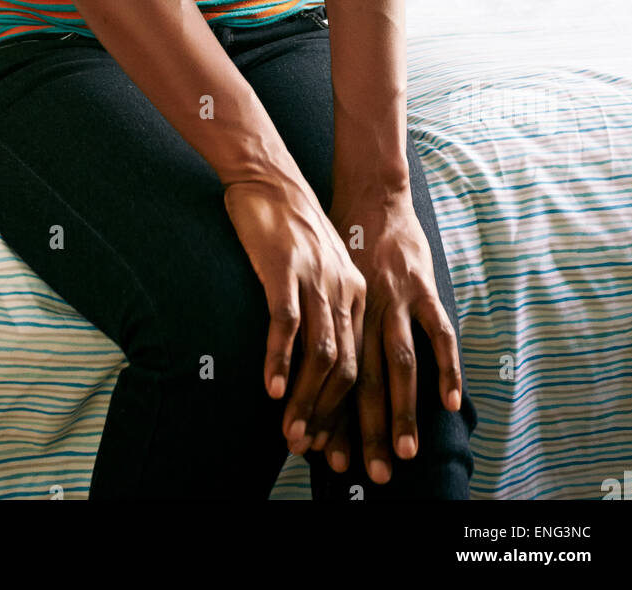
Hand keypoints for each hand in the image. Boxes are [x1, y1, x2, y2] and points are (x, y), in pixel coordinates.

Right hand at [223, 176, 365, 469]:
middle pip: (348, 369)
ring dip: (307, 400)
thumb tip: (316, 356)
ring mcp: (317, 280)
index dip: (348, 411)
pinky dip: (282, 360)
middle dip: (334, 420)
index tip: (336, 447)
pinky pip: (288, 323)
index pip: (361, 365)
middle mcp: (345, 290)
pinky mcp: (286, 269)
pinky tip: (273, 389)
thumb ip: (324, 306)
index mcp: (356, 294)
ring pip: (321, 354)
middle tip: (317, 456)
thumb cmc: (289, 226)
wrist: (270, 176)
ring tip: (292, 434)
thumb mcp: (321, 268)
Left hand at [328, 185, 462, 483]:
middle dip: (363, 430)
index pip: (330, 377)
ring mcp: (394, 298)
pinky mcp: (422, 285)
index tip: (323, 456)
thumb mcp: (322, 282)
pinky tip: (450, 402)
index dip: (328, 417)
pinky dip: (446, 366)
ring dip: (399, 410)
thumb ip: (327, 324)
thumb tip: (312, 372)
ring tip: (404, 452)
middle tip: (368, 473)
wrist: (368, 191)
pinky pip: (437, 331)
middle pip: (361, 380)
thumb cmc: (342, 242)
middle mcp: (362, 310)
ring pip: (397, 364)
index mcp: (337, 314)